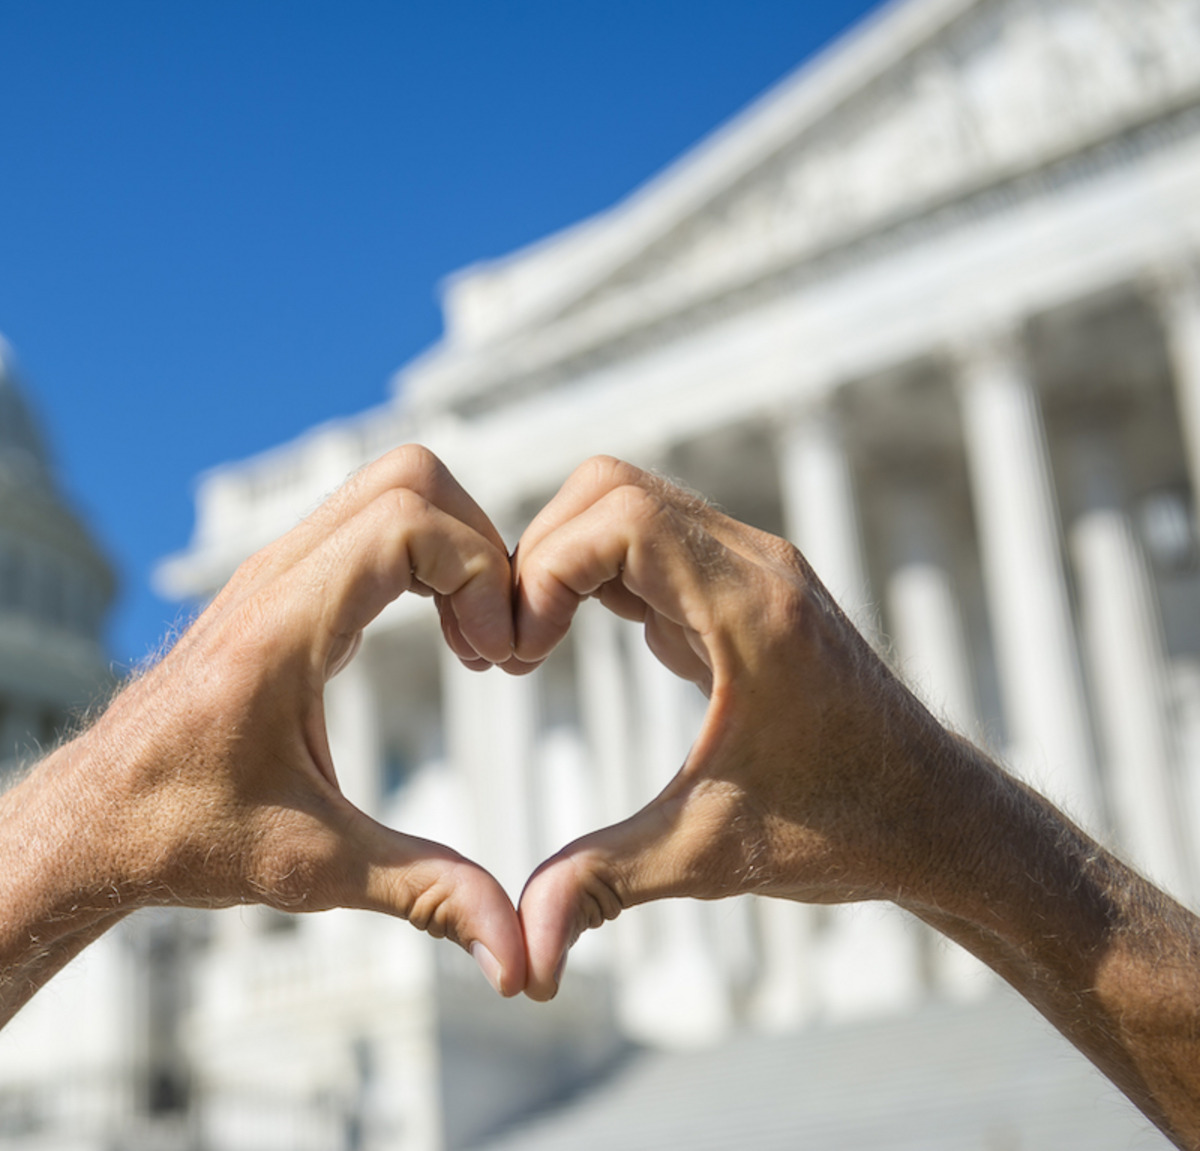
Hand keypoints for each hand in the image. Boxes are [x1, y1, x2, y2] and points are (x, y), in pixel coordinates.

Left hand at [72, 445, 528, 992]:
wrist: (92, 822)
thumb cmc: (185, 838)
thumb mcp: (312, 870)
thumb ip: (424, 894)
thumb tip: (518, 958)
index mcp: (279, 631)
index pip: (406, 521)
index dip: (479, 571)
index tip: (498, 658)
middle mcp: (270, 580)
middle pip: (407, 477)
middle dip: (480, 542)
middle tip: (497, 640)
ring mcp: (267, 574)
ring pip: (386, 487)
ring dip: (452, 547)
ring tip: (474, 643)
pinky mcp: (272, 586)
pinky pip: (364, 523)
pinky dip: (421, 558)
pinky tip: (438, 640)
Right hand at [505, 456, 963, 999]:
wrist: (940, 822)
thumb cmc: (843, 833)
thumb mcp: (708, 859)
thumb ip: (603, 887)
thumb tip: (520, 962)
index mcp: (753, 611)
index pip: (619, 518)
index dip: (543, 573)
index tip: (520, 659)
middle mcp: (756, 568)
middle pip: (610, 489)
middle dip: (537, 557)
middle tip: (512, 649)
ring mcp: (752, 571)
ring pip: (626, 503)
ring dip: (562, 561)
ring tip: (531, 648)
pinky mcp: (742, 590)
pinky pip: (648, 540)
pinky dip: (593, 576)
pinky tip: (571, 644)